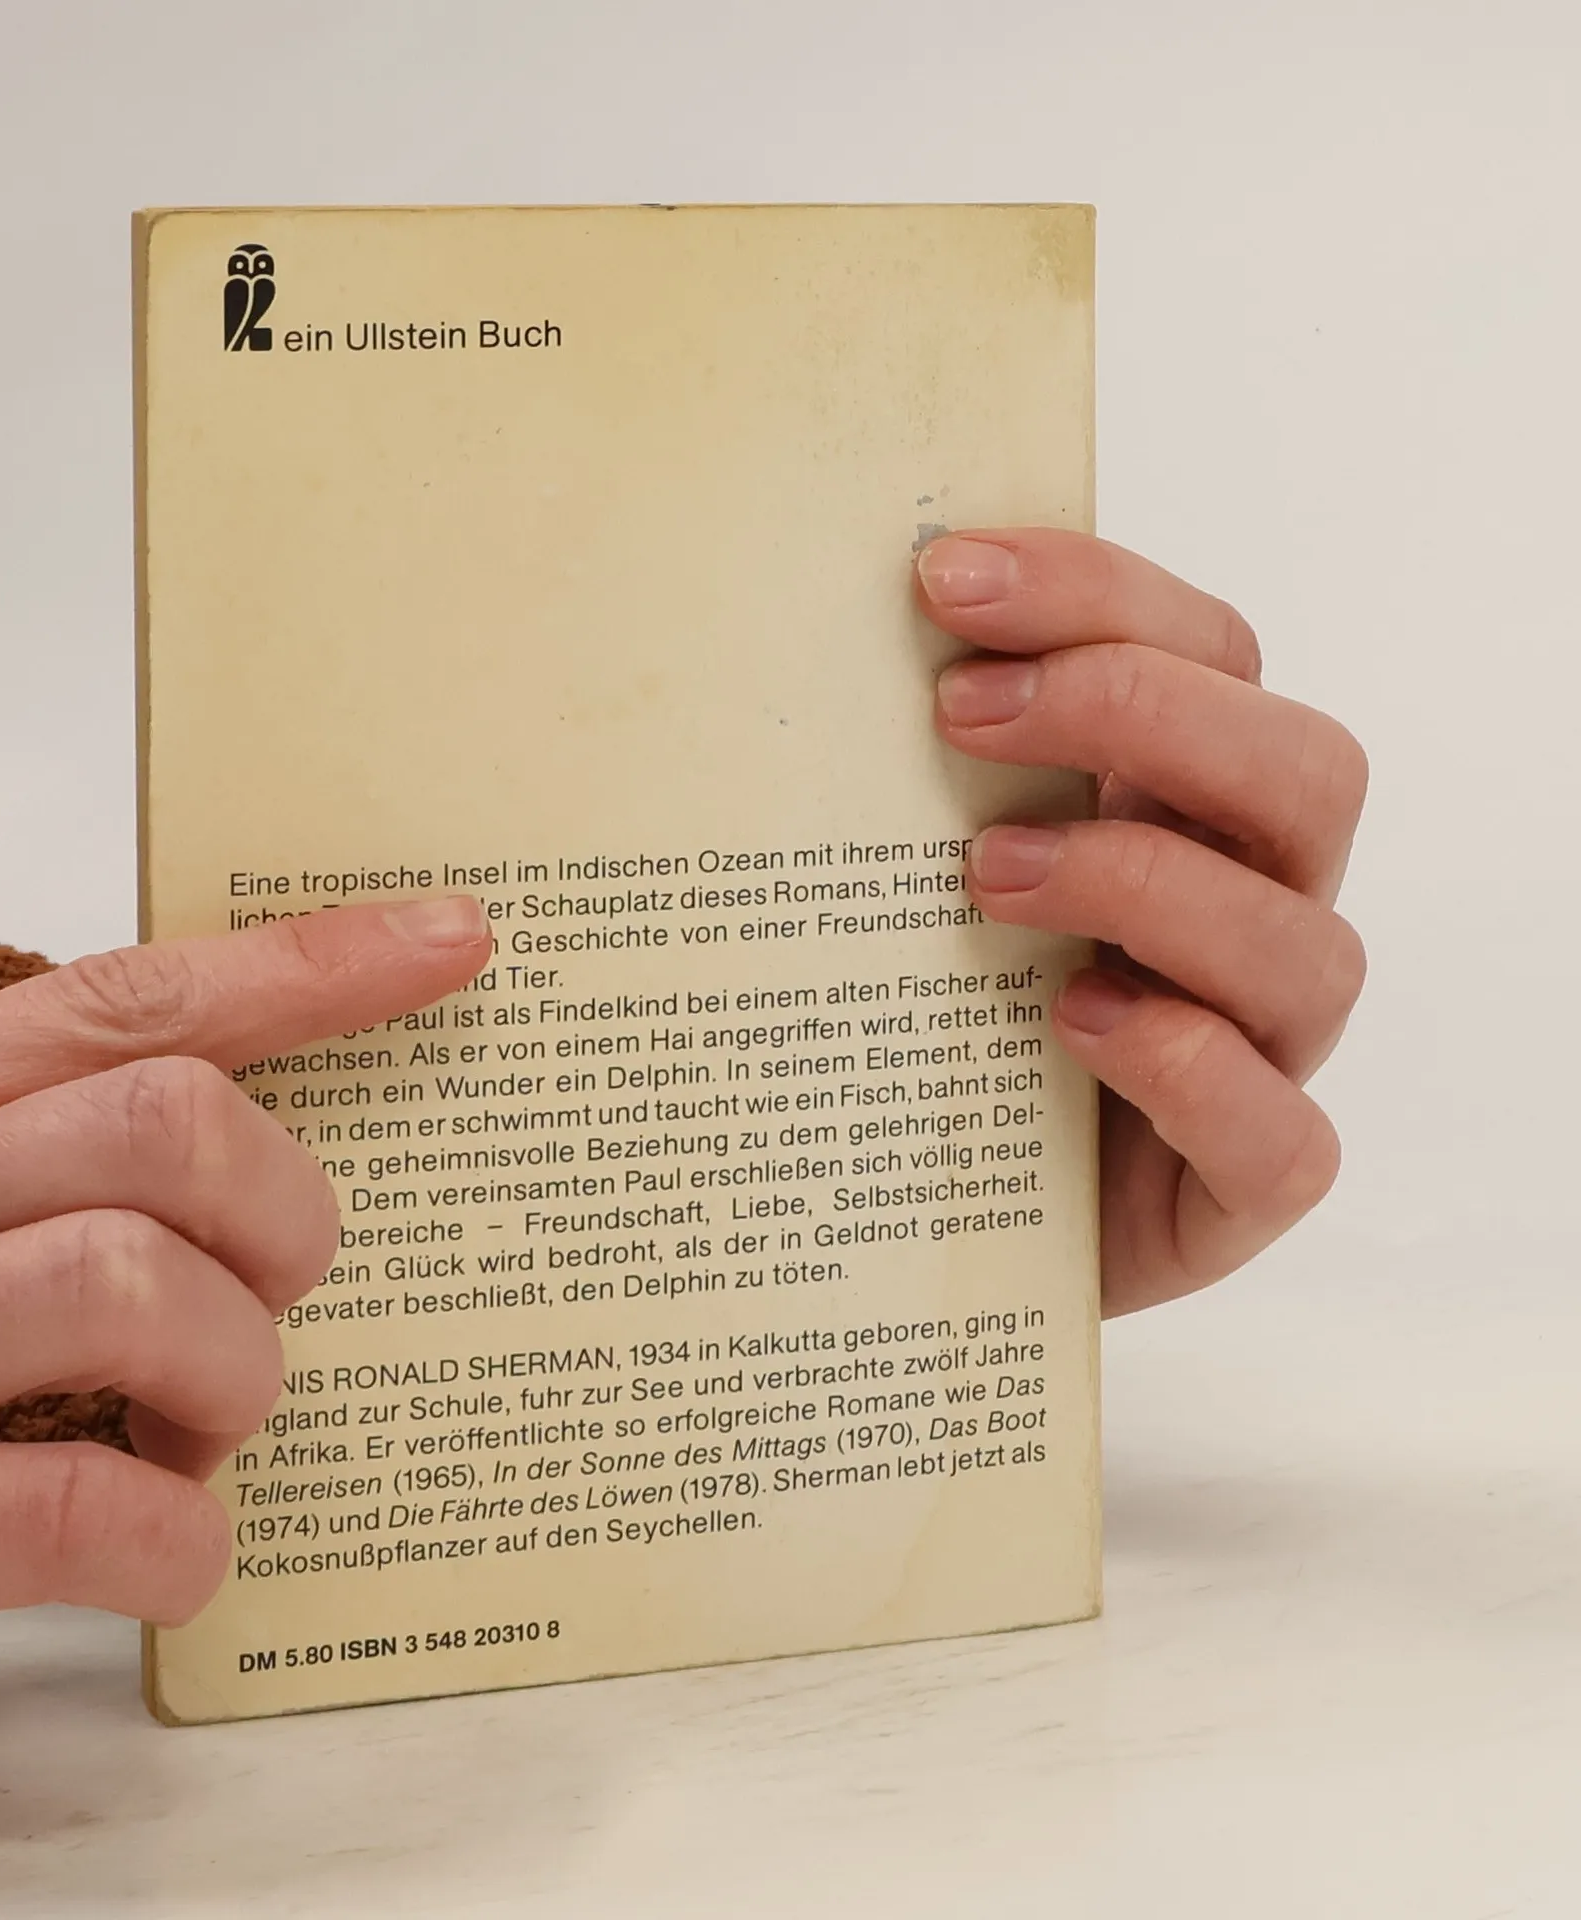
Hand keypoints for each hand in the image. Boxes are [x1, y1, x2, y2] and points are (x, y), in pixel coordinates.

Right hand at [0, 896, 489, 1717]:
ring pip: (137, 1293)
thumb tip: (213, 1153)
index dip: (309, 967)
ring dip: (234, 1378)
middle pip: (171, 1128)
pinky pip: (72, 1514)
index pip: (127, 996)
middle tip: (267, 1298)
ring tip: (196, 1435)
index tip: (446, 943)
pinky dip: (174, 1541)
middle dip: (284, 1221)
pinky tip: (164, 1547)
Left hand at [915, 529, 1366, 1314]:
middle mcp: (1247, 913)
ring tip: (985, 878)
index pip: (1209, 654)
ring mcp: (1263, 1054)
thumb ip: (895, 777)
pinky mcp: (1240, 1186)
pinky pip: (1281, 1135)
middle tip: (963, 712)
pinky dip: (1189, 1068)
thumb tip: (759, 651)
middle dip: (1140, 712)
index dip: (1099, 595)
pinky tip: (1071, 1026)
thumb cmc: (925, 1024)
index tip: (943, 577)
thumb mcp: (907, 875)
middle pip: (1303, 772)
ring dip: (1148, 884)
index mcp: (1183, 809)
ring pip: (1306, 947)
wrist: (935, 1223)